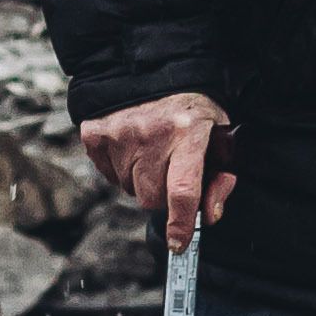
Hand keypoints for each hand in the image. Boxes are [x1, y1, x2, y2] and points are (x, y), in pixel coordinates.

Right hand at [86, 91, 234, 239]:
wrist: (156, 72)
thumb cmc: (193, 112)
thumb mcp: (218, 139)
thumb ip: (219, 180)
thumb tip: (209, 216)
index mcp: (188, 135)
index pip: (182, 190)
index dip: (180, 223)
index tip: (179, 243)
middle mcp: (152, 134)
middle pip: (151, 197)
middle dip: (161, 194)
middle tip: (169, 169)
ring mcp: (120, 133)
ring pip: (127, 188)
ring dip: (140, 179)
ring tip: (151, 152)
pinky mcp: (96, 133)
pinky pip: (105, 173)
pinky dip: (118, 167)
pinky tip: (131, 147)